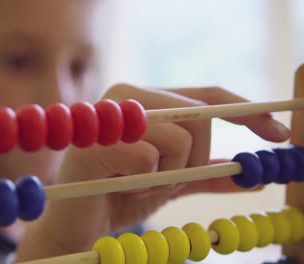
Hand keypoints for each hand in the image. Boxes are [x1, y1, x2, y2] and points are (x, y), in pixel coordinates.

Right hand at [15, 84, 289, 260]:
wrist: (78, 223)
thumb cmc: (121, 195)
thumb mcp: (172, 183)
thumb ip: (208, 174)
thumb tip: (253, 175)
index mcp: (144, 98)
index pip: (206, 95)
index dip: (246, 113)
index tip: (276, 134)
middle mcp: (126, 94)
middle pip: (199, 116)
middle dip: (195, 160)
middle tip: (169, 181)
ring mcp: (110, 115)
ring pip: (180, 137)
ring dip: (170, 174)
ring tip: (141, 185)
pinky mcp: (98, 142)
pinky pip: (152, 158)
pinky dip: (147, 183)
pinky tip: (123, 187)